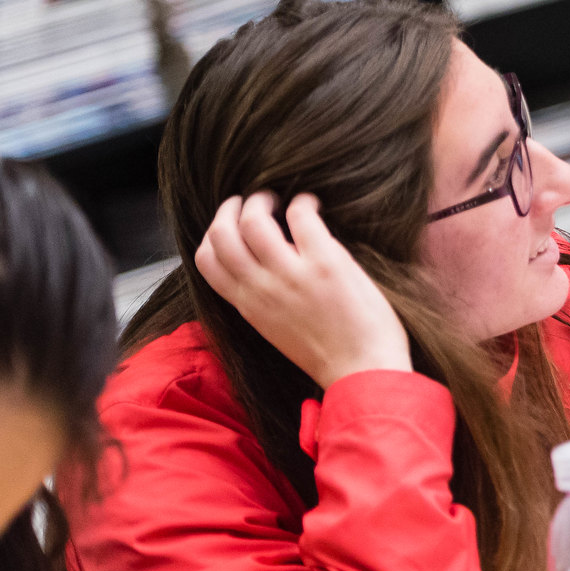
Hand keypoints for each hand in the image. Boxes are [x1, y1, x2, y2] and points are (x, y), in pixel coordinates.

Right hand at [196, 191, 411, 388]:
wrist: (363, 372)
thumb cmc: (328, 353)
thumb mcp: (277, 328)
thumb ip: (263, 299)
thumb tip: (261, 267)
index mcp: (248, 306)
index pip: (205, 262)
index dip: (213, 233)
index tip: (231, 221)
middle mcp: (261, 289)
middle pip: (221, 235)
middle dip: (231, 208)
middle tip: (252, 200)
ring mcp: (291, 274)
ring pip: (253, 220)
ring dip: (262, 199)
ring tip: (280, 198)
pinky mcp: (325, 263)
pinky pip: (301, 215)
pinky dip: (303, 201)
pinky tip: (313, 204)